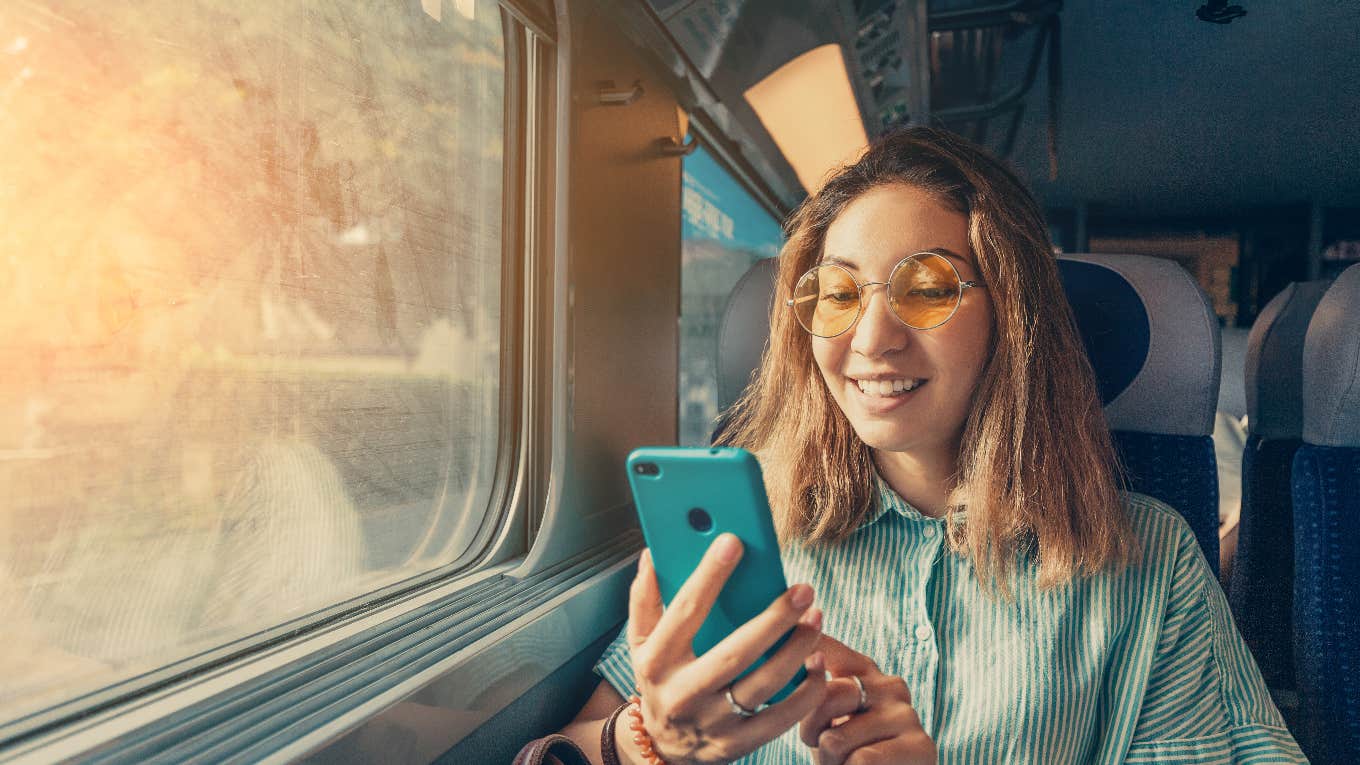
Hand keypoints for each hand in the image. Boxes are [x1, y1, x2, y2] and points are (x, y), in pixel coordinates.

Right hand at [624, 535, 828, 764]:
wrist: (661, 746)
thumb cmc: (659, 680)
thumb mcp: (640, 642)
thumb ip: (645, 599)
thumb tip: (652, 555)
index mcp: (656, 661)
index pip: (685, 612)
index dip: (709, 576)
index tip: (734, 542)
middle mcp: (683, 694)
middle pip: (735, 654)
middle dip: (774, 619)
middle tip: (802, 589)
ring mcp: (711, 722)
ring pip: (763, 685)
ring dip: (796, 650)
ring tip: (815, 618)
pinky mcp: (737, 744)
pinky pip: (779, 719)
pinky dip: (804, 692)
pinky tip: (816, 663)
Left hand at [799, 636, 936, 764]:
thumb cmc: (847, 756)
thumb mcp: (823, 720)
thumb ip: (814, 689)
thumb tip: (798, 643)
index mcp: (865, 672)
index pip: (827, 650)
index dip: (805, 658)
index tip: (794, 665)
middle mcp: (889, 684)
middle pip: (824, 696)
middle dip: (811, 731)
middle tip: (827, 749)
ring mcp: (907, 714)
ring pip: (835, 739)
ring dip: (832, 763)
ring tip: (848, 764)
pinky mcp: (921, 746)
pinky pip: (861, 760)